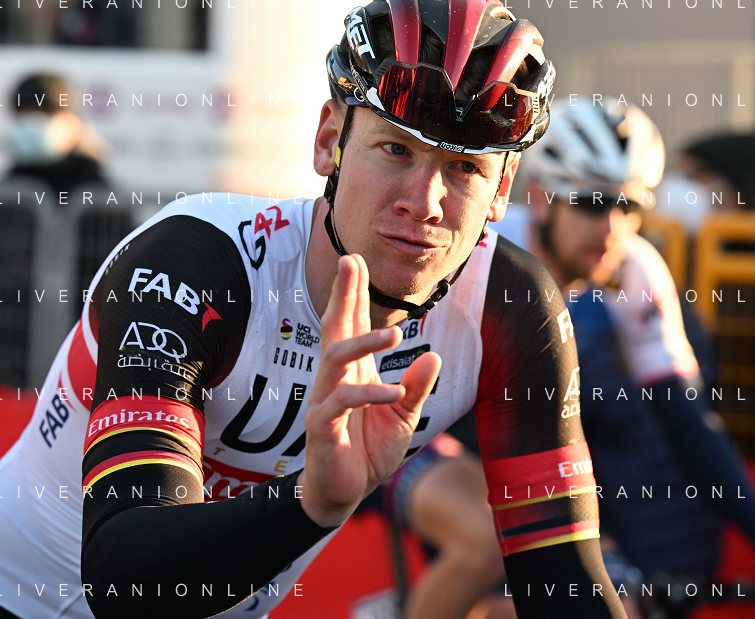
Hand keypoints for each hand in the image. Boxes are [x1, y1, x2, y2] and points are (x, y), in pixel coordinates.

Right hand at [299, 254, 441, 526]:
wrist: (345, 493)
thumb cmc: (368, 451)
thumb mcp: (403, 417)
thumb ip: (416, 388)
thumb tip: (433, 356)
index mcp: (353, 372)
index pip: (351, 325)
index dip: (352, 293)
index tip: (354, 260)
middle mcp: (335, 379)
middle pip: (334, 326)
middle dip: (342, 293)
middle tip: (349, 260)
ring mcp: (325, 400)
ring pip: (335, 357)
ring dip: (363, 342)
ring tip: (393, 334)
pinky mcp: (321, 426)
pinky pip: (342, 401)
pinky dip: (369, 395)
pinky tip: (393, 394)